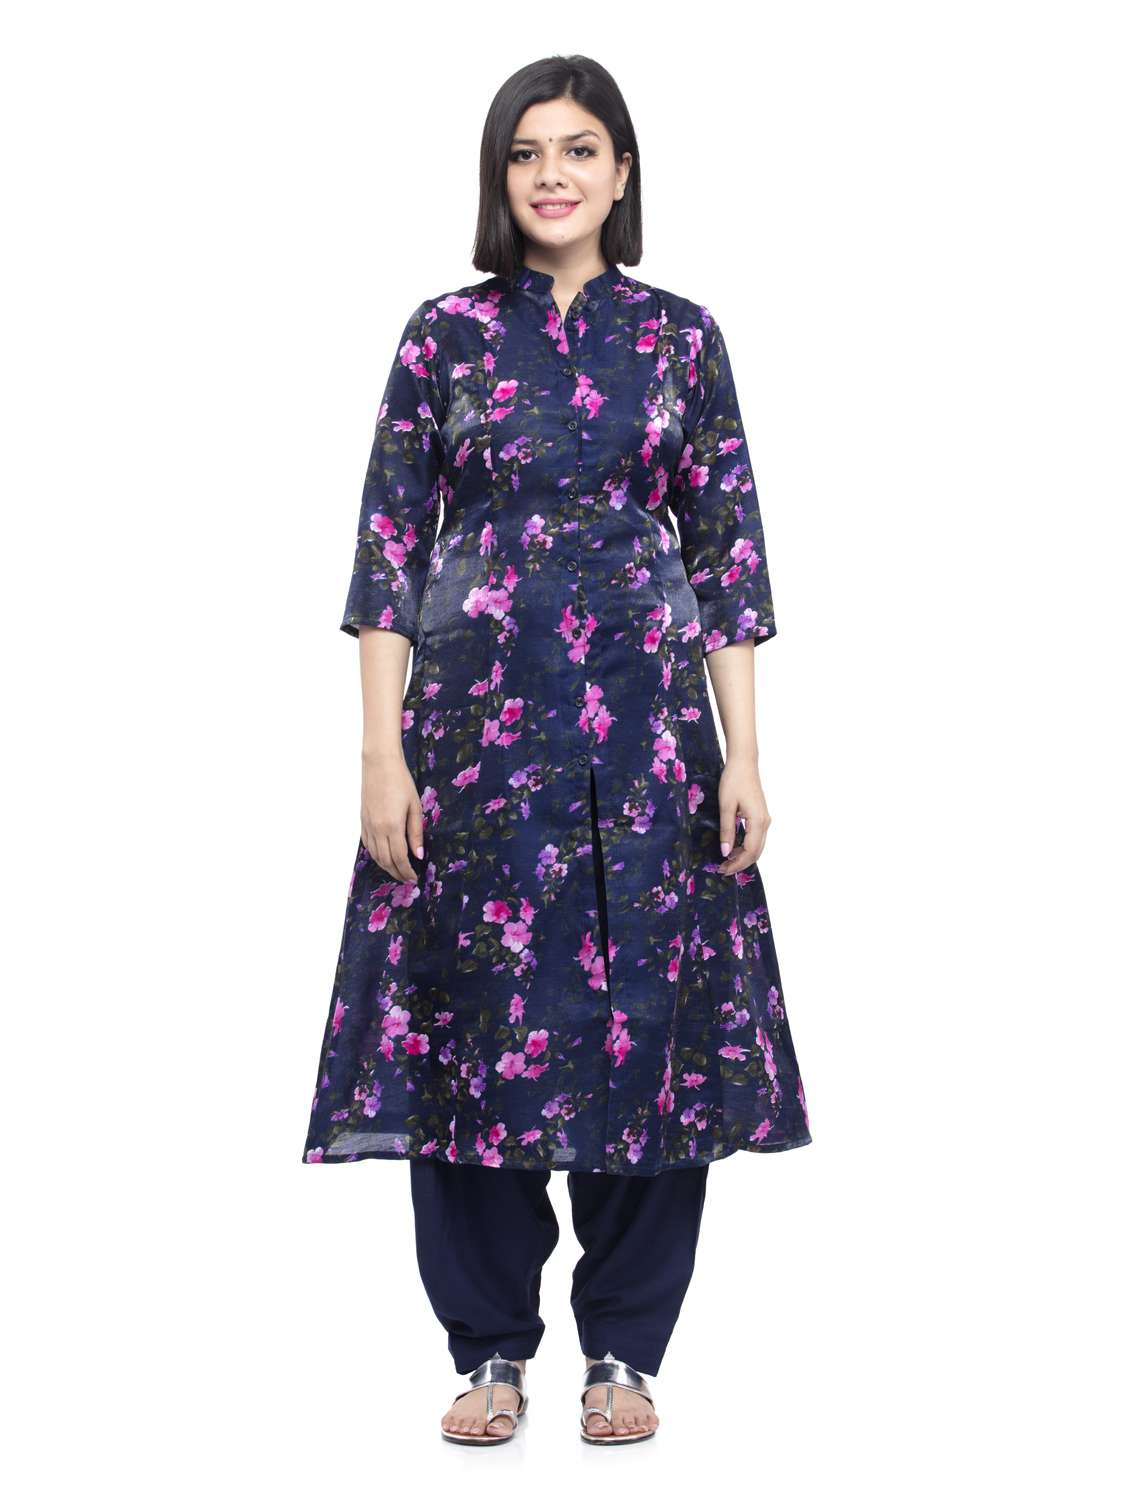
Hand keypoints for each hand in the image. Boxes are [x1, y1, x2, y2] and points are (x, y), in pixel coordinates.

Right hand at [361, 750, 424, 884]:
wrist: (379, 764)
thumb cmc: (401, 782)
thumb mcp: (414, 807)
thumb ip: (416, 833)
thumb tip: (418, 855)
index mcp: (392, 827)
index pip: (399, 858)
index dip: (406, 871)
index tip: (414, 878)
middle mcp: (377, 830)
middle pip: (386, 861)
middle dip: (397, 873)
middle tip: (407, 879)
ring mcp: (367, 826)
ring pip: (375, 855)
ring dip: (386, 867)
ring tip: (397, 871)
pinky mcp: (362, 821)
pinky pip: (367, 845)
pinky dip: (375, 855)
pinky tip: (383, 857)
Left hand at [717, 758, 769, 874]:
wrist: (744, 762)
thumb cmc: (733, 781)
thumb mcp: (726, 806)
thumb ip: (727, 830)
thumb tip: (726, 853)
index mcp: (758, 822)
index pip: (749, 851)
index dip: (737, 864)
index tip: (722, 870)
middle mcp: (765, 823)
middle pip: (756, 852)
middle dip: (740, 863)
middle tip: (722, 870)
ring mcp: (765, 819)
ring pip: (757, 846)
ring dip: (743, 856)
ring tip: (726, 861)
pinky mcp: (761, 816)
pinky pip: (756, 838)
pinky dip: (746, 847)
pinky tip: (734, 848)